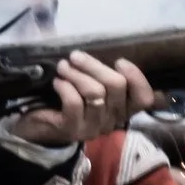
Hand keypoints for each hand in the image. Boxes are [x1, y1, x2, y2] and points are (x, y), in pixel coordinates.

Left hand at [8, 52, 157, 148]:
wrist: (40, 129)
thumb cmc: (71, 103)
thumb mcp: (94, 91)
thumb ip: (106, 79)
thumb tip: (108, 57)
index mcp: (124, 110)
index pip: (143, 98)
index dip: (136, 77)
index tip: (119, 61)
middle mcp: (113, 121)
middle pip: (116, 86)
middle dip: (95, 66)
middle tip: (76, 56)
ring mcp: (93, 127)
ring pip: (95, 92)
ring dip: (77, 74)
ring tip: (63, 66)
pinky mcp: (72, 129)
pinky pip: (74, 103)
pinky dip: (65, 87)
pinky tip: (57, 82)